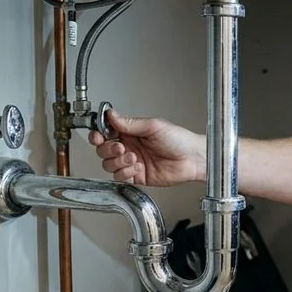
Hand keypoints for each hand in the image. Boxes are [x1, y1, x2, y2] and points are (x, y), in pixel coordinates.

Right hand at [88, 110, 204, 185]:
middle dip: (108, 150)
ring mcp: (132, 162)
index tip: (98, 136)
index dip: (98, 135)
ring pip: (109, 165)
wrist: (193, 159)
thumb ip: (130, 123)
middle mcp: (129, 147)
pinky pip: (120, 177)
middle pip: (103, 150)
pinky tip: (138, 167)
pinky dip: (125, 172)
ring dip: (118, 162)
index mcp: (131, 132)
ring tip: (134, 158)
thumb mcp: (153, 126)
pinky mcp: (137, 176)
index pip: (106, 133)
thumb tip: (111, 115)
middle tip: (122, 148)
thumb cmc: (180, 140)